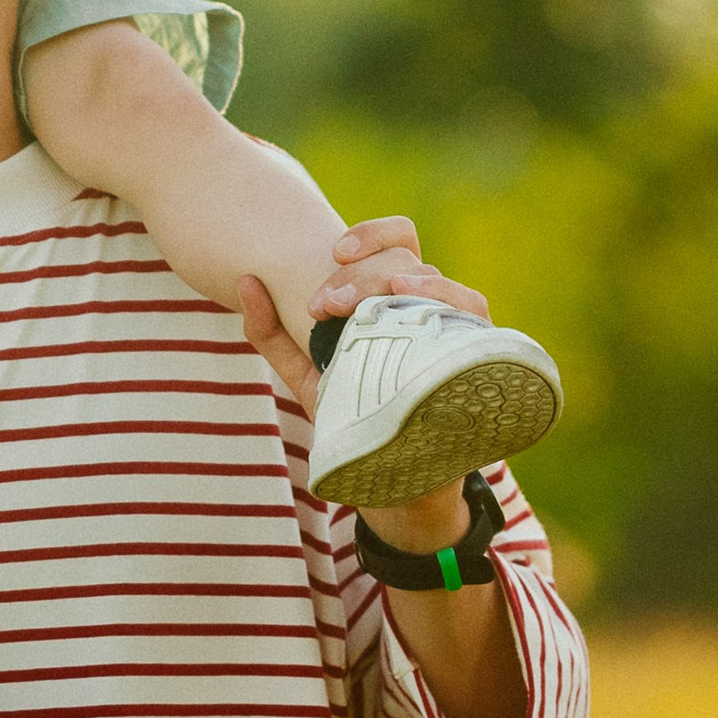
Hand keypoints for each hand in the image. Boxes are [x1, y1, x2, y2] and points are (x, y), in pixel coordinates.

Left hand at [235, 221, 492, 560]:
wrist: (393, 484)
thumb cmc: (352, 418)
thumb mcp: (306, 376)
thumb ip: (272, 333)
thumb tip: (244, 279)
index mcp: (391, 301)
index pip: (396, 241)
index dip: (371, 234)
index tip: (335, 253)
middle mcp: (426, 308)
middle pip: (406, 259)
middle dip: (362, 273)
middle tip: (325, 304)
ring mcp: (451, 331)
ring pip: (438, 279)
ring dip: (398, 280)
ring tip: (368, 299)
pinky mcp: (472, 356)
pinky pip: (473, 312)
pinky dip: (448, 297)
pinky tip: (414, 304)